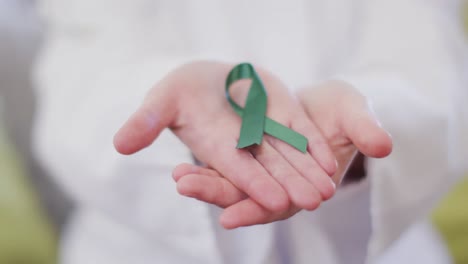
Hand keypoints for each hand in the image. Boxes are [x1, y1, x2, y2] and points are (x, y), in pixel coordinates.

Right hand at [114, 61, 336, 215]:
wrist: (211, 76)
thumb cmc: (182, 89)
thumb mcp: (163, 98)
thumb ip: (147, 121)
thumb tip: (119, 145)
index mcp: (215, 146)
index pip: (235, 170)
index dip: (253, 184)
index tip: (275, 200)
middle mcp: (243, 145)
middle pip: (269, 169)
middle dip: (290, 185)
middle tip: (313, 201)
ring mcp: (266, 131)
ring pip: (289, 156)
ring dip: (308, 172)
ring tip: (328, 190)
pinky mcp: (282, 115)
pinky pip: (300, 132)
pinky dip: (313, 146)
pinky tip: (329, 158)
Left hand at [173, 80, 392, 228]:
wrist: (324, 103)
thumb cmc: (343, 111)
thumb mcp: (355, 113)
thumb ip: (365, 128)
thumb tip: (384, 144)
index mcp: (306, 181)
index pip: (281, 203)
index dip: (258, 209)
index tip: (230, 216)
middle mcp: (281, 181)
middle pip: (247, 195)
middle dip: (217, 194)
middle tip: (186, 186)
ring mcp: (263, 169)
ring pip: (231, 182)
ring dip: (205, 182)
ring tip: (178, 176)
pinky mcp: (249, 152)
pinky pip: (225, 164)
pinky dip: (205, 166)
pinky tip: (180, 164)